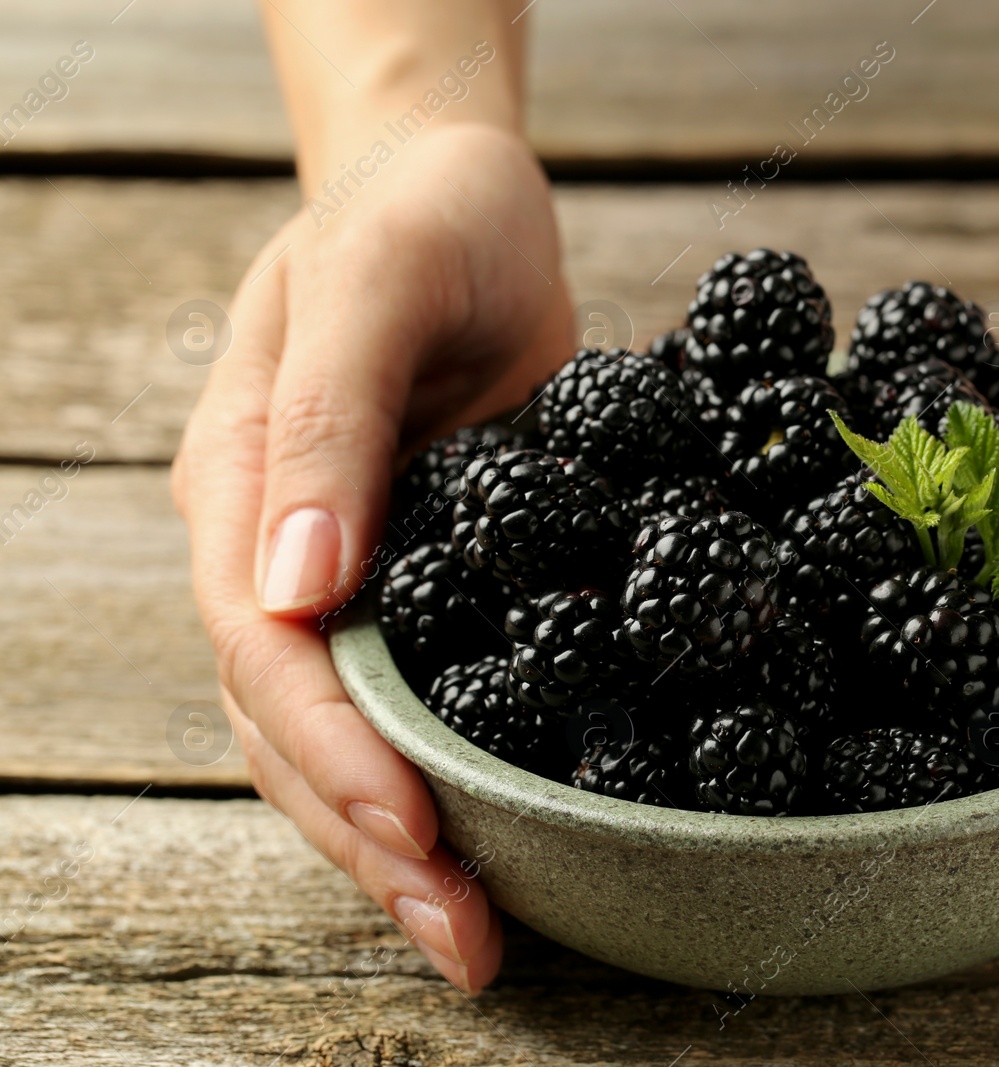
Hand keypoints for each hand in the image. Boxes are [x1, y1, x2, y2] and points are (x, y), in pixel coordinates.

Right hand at [172, 124, 571, 992]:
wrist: (462, 194)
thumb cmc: (417, 216)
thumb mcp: (374, 283)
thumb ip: (331, 423)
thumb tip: (302, 587)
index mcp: (244, 486)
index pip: (264, 650)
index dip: (335, 749)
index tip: (417, 829)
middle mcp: (284, 553)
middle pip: (297, 727)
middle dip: (372, 839)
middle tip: (463, 936)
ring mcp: (355, 576)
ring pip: (351, 738)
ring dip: (406, 843)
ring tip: (480, 936)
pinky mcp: (434, 581)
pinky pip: (426, 696)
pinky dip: (456, 776)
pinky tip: (510, 843)